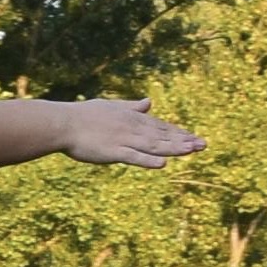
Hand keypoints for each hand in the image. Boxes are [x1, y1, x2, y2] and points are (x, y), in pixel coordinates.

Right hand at [54, 101, 203, 168]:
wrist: (62, 123)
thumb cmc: (84, 115)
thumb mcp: (111, 107)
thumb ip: (131, 107)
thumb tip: (148, 102)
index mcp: (132, 118)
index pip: (160, 126)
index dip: (178, 132)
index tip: (194, 138)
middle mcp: (132, 128)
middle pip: (162, 135)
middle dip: (184, 140)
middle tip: (204, 145)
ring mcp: (123, 140)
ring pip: (153, 145)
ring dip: (173, 148)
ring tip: (192, 151)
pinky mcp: (113, 152)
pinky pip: (134, 157)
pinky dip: (148, 161)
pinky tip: (162, 164)